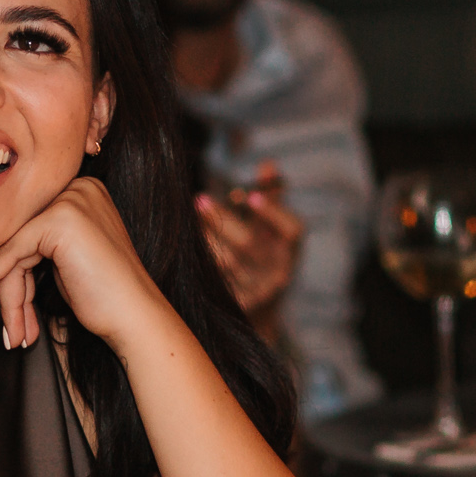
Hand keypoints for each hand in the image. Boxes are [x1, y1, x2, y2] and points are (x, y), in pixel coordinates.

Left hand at [0, 176, 175, 352]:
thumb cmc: (106, 296)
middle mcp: (78, 187)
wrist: (136, 318)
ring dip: (10, 297)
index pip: (31, 228)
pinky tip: (1, 313)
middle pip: (20, 237)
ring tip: (15, 334)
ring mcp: (70, 201)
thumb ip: (37, 247)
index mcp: (83, 191)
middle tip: (8, 323)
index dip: (11, 268)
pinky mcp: (59, 220)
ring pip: (14, 249)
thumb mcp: (66, 261)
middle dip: (8, 284)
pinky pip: (12, 253)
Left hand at [197, 164, 301, 320]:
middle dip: (222, 220)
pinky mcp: (238, 307)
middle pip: (250, 244)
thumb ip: (271, 199)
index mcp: (291, 249)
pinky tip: (184, 249)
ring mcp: (258, 292)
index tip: (251, 195)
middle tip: (199, 198)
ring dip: (205, 240)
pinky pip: (214, 282)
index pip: (291, 229)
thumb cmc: (264, 257)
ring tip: (186, 221)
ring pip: (226, 263)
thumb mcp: (273, 231)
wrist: (262, 312)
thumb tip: (267, 164)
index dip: (273, 212)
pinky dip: (200, 264)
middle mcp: (279, 271)